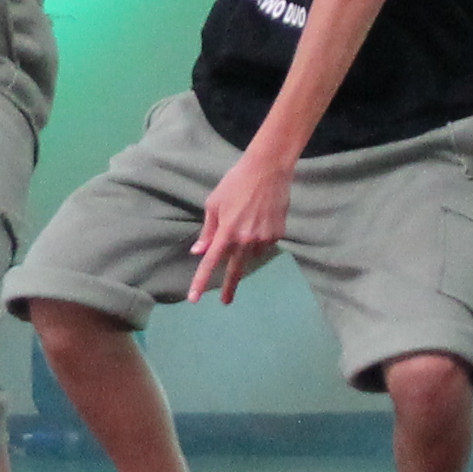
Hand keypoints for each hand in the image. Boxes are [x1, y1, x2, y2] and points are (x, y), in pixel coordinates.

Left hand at [189, 148, 293, 302]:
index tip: (194, 299)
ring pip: (251, 254)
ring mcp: (265, 239)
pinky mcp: (278, 235)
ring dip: (246, 249)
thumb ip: (207, 230)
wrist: (268, 170)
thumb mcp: (214, 203)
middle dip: (229, 288)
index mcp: (227, 232)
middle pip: (235, 270)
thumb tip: (199, 252)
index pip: (211, 262)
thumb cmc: (235, 183)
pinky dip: (259, 239)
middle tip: (225, 301)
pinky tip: (260, 220)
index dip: (201, 281)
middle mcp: (246, 240)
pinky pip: (265, 244)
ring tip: (247, 222)